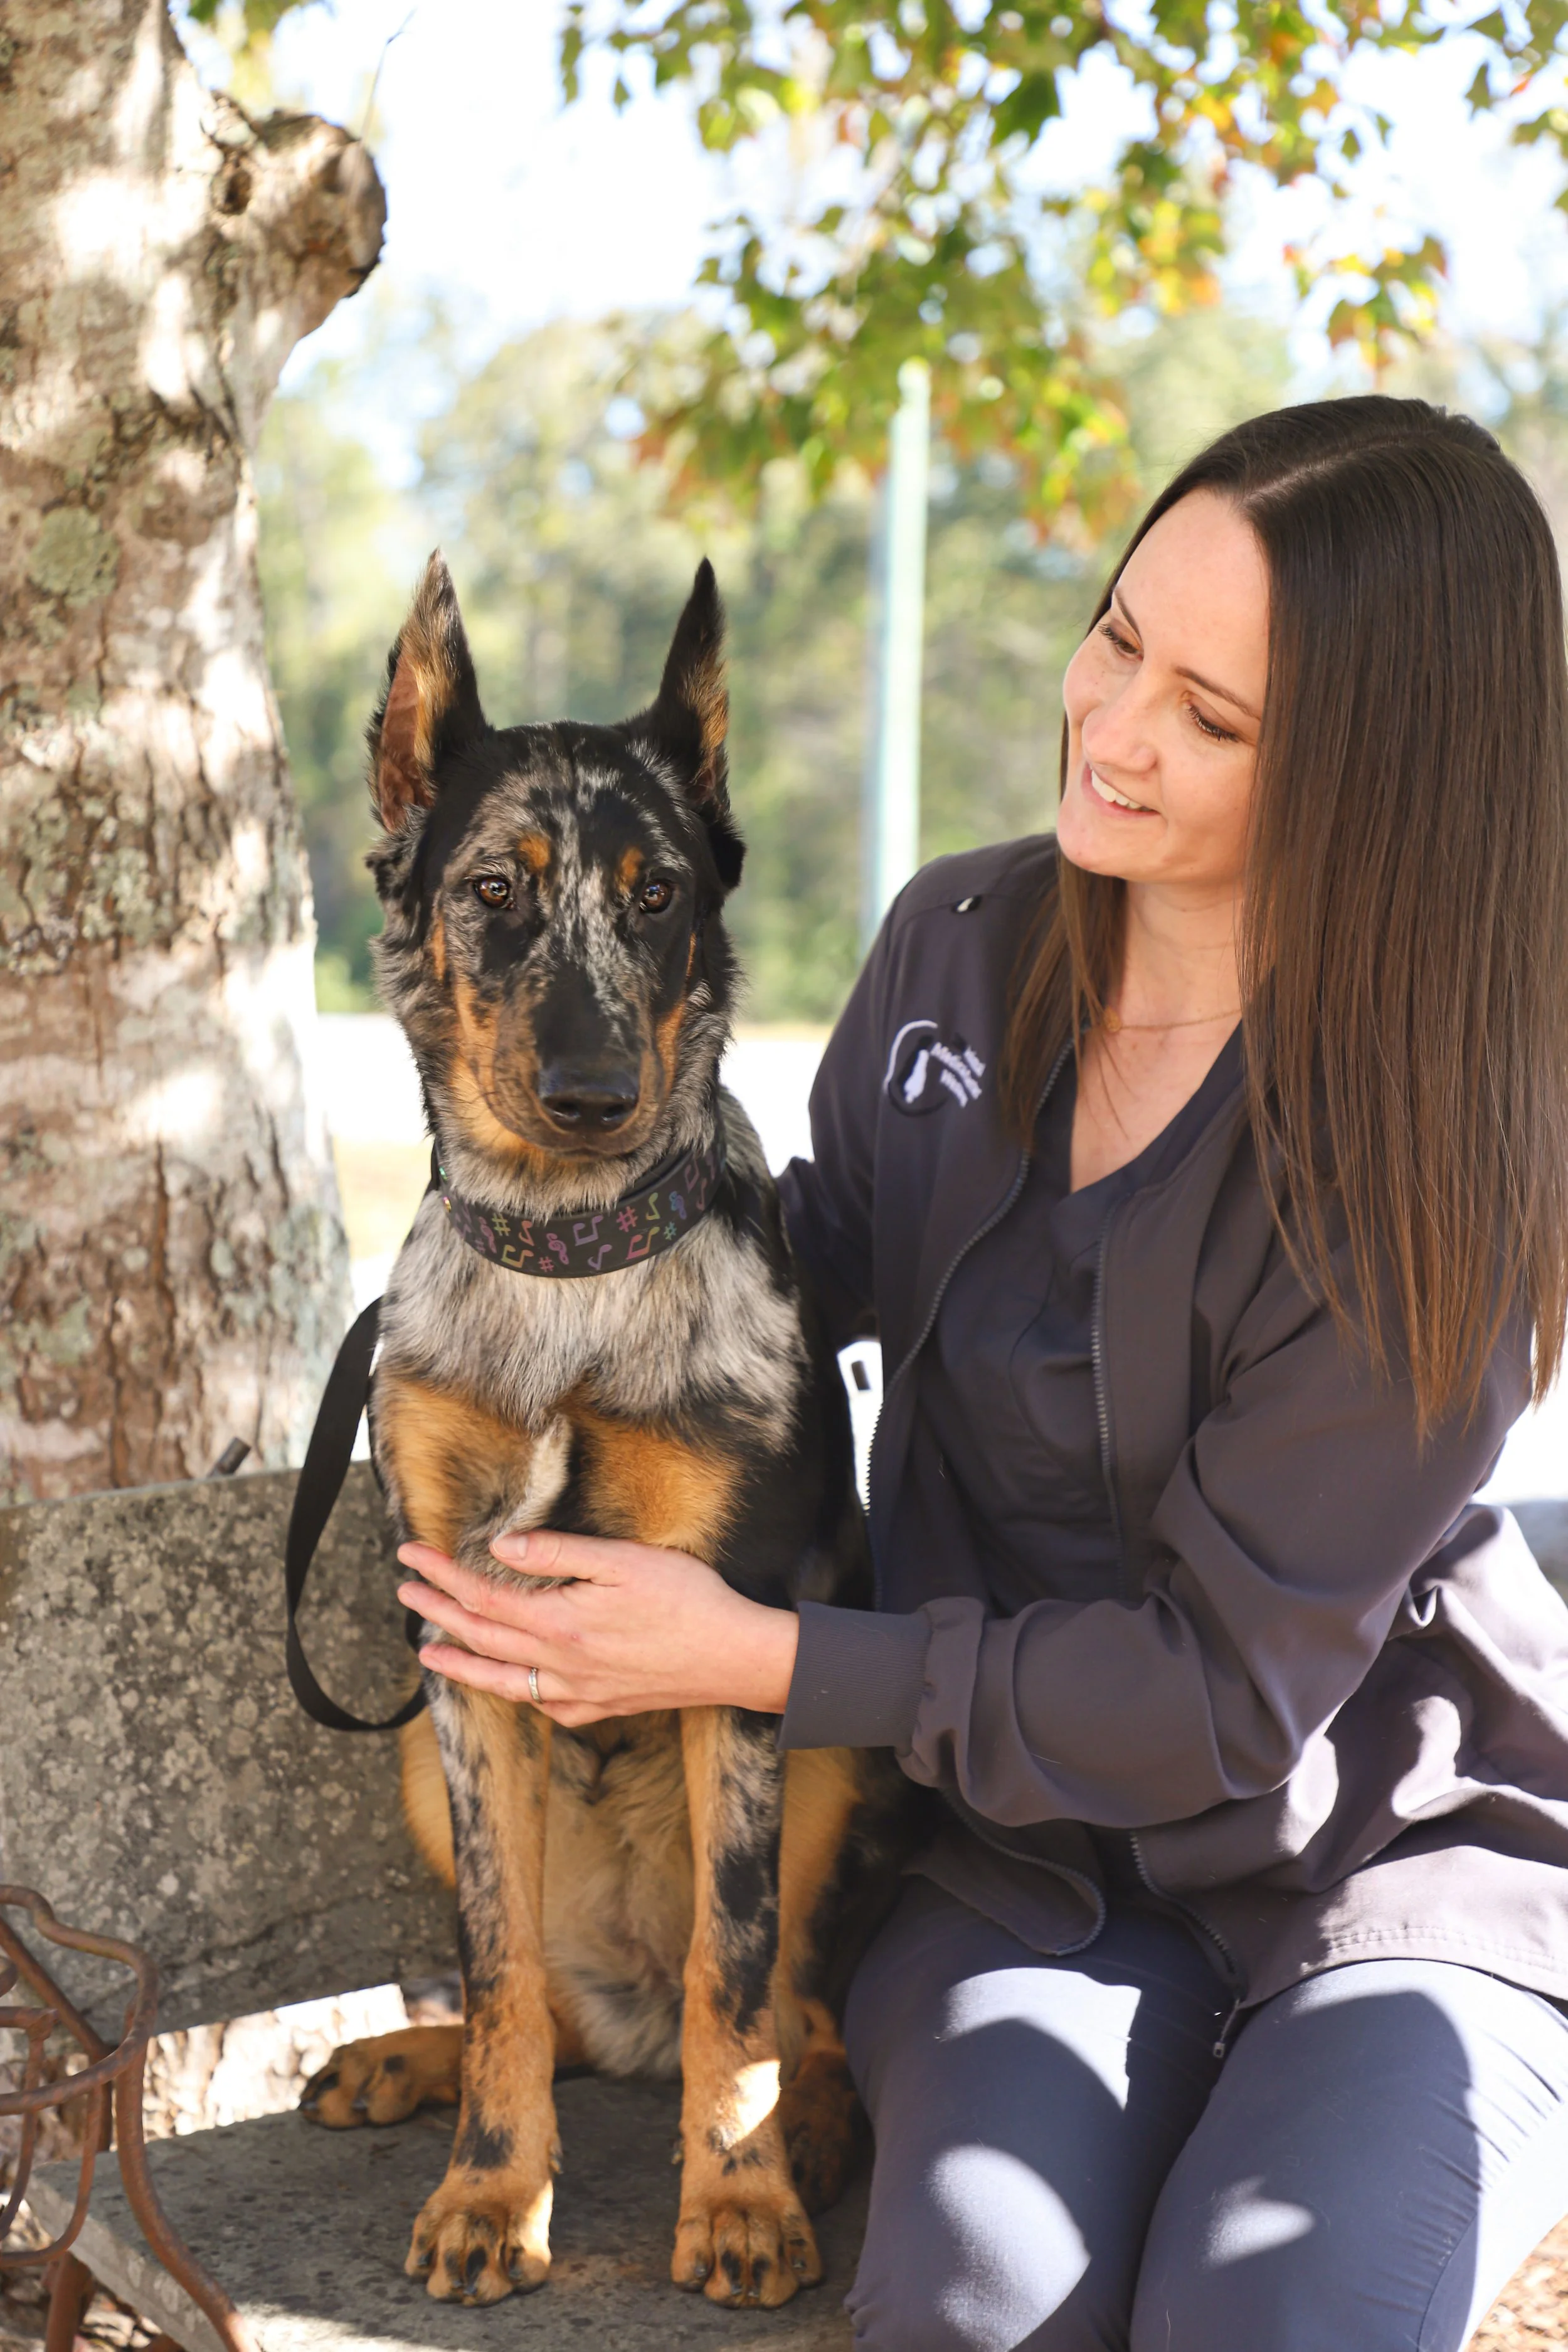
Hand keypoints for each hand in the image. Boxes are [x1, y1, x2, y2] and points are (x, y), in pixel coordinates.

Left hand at [396, 1530, 800, 1727]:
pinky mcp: (602, 1707)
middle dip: (437, 1613)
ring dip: (460, 1666)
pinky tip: (510, 1685)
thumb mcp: (624, 1560)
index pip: (483, 1599)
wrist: (736, 1657)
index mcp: (561, 1624)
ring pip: (503, 1682)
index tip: (410, 1555)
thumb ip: (559, 1553)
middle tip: (404, 1592)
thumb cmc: (689, 1600)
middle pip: (481, 1640)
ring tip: (429, 1654)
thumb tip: (500, 1549)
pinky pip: (543, 1707)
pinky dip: (515, 1695)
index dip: (441, 1576)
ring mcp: (579, 1692)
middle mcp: (560, 1666)